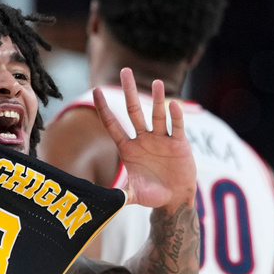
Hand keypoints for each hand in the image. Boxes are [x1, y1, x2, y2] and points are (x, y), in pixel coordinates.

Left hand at [94, 68, 195, 208]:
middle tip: (125, 71)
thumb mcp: (133, 194)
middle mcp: (142, 139)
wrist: (174, 198)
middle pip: (134, 111)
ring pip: (156, 115)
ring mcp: (160, 139)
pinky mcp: (178, 144)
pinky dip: (175, 118)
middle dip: (129, 91)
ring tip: (157, 83)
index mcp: (127, 148)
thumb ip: (120, 194)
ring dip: (157, 99)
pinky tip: (174, 105)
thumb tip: (104, 202)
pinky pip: (176, 127)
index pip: (112, 125)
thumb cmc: (151, 194)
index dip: (104, 109)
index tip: (96, 91)